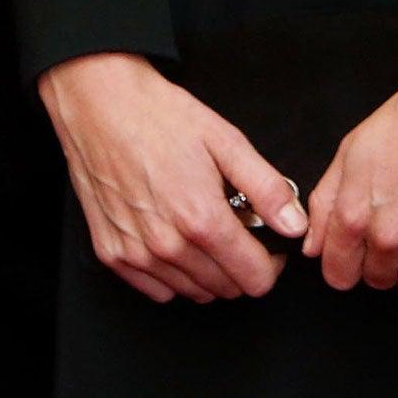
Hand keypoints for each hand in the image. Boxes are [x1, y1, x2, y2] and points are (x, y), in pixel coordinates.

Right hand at [41, 51, 308, 304]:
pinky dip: (173, 275)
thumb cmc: (160, 116)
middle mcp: (168, 247)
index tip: (269, 244)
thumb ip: (266, 188)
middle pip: (226, 290)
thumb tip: (296, 225)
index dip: (271, 264)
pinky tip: (175, 238)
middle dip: (242, 265)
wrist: (100, 104)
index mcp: (201, 220)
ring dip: (209, 272)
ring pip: (193, 293)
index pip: (254, 279)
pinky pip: (156, 290)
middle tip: (236, 227)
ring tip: (204, 227)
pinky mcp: (112, 254)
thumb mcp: (225, 140)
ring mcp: (136, 254)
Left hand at [302, 51, 397, 292]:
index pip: (338, 275)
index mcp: (354, 214)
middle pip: (375, 281)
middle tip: (396, 223)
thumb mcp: (351, 150)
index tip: (356, 251)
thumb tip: (313, 246)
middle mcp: (389, 235)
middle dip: (380, 259)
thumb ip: (326, 201)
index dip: (345, 262)